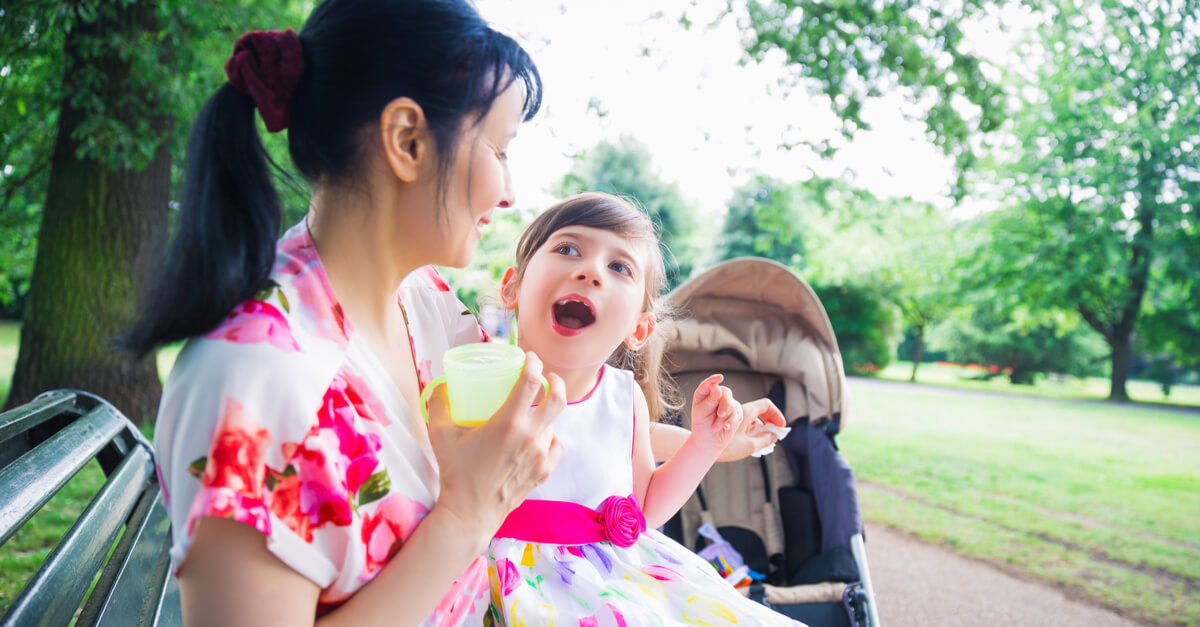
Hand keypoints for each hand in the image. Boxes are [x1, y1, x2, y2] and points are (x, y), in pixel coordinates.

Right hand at [426, 351, 564, 543]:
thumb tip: (443, 385)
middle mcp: (530, 437)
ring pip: (554, 422)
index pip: (531, 381)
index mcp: (508, 423)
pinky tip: (539, 436)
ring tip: (531, 411)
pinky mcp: (544, 471)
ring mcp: (540, 455)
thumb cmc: (455, 473)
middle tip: (546, 376)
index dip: (533, 363)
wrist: (470, 513)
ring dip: (546, 411)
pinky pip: (556, 445)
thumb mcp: (440, 435)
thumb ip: (439, 404)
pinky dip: (550, 436)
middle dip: (555, 380)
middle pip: (557, 398)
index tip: (529, 357)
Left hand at [689, 374, 743, 451]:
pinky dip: (731, 421)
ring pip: (732, 405)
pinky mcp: (736, 412)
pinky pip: (737, 414)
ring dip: (724, 418)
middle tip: (720, 414)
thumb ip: (710, 400)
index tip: (720, 378)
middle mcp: (717, 396)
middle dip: (724, 404)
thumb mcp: (702, 412)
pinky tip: (725, 427)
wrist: (708, 441)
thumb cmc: (701, 425)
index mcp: (704, 393)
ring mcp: (728, 403)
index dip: (714, 380)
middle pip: (726, 393)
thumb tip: (716, 387)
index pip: (709, 384)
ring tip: (715, 427)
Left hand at [717, 397, 785, 461]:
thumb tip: (774, 436)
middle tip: (775, 433)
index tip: (781, 426)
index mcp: (745, 412)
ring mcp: (733, 416)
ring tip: (765, 440)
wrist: (705, 448)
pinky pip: (744, 422)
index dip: (776, 413)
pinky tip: (753, 441)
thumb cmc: (725, 448)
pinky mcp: (729, 422)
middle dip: (769, 419)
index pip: (765, 405)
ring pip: (751, 417)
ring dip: (760, 426)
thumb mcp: (749, 446)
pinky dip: (751, 429)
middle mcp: (739, 410)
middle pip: (759, 409)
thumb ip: (764, 440)